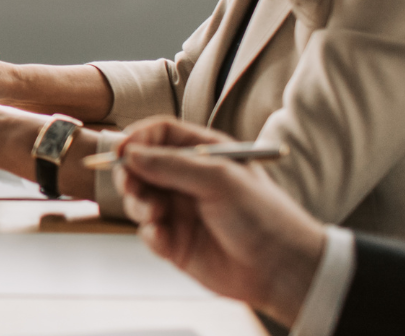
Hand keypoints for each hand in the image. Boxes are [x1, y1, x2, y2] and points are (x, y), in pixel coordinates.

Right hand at [113, 116, 326, 325]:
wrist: (283, 270)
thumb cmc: (262, 215)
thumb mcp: (219, 179)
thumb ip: (172, 165)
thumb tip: (130, 155)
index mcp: (204, 154)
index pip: (160, 134)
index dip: (138, 139)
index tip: (121, 150)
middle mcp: (189, 180)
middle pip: (143, 166)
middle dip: (131, 175)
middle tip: (131, 186)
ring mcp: (181, 211)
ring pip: (140, 199)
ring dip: (138, 204)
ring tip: (154, 215)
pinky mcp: (176, 243)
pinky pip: (148, 233)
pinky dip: (149, 234)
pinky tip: (163, 239)